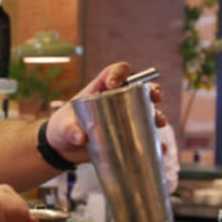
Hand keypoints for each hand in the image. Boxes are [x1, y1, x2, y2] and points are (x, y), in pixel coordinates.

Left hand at [46, 61, 166, 164]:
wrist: (63, 149)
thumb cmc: (61, 128)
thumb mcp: (62, 127)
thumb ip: (69, 131)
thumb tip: (81, 138)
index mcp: (99, 90)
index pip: (114, 72)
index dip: (119, 73)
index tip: (115, 84)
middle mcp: (116, 101)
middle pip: (139, 89)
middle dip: (151, 91)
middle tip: (154, 98)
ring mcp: (123, 118)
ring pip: (146, 112)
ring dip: (156, 115)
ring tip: (158, 123)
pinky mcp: (126, 136)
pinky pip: (144, 137)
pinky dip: (154, 143)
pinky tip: (160, 148)